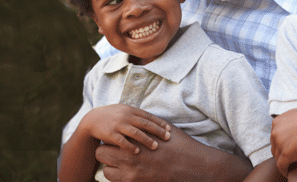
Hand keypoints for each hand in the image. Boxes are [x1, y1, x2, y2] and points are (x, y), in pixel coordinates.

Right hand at [82, 104, 171, 153]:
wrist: (92, 120)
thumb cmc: (111, 116)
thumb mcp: (123, 111)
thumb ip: (136, 114)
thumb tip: (153, 120)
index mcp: (130, 110)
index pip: (148, 116)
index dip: (159, 122)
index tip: (169, 129)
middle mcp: (125, 116)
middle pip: (144, 123)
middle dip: (157, 130)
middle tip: (168, 137)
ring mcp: (117, 125)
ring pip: (135, 132)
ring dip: (146, 139)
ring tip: (156, 146)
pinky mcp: (110, 134)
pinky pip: (122, 141)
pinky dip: (130, 146)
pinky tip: (137, 151)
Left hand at [96, 125, 252, 181]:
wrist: (195, 166)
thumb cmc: (180, 146)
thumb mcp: (162, 129)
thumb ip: (145, 126)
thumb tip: (137, 121)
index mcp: (134, 140)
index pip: (106, 138)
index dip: (110, 139)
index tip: (117, 140)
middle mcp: (129, 157)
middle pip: (101, 154)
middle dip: (106, 153)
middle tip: (115, 153)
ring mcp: (132, 174)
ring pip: (106, 172)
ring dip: (111, 168)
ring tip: (122, 166)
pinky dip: (120, 180)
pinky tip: (130, 175)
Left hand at [271, 106, 296, 175]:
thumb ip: (292, 121)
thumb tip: (294, 126)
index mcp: (277, 121)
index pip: (276, 136)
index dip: (282, 143)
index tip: (289, 148)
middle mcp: (275, 131)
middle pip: (275, 146)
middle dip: (281, 152)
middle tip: (289, 158)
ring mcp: (279, 143)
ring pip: (277, 156)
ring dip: (283, 162)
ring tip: (290, 165)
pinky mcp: (285, 154)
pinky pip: (281, 166)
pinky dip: (284, 170)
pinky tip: (289, 173)